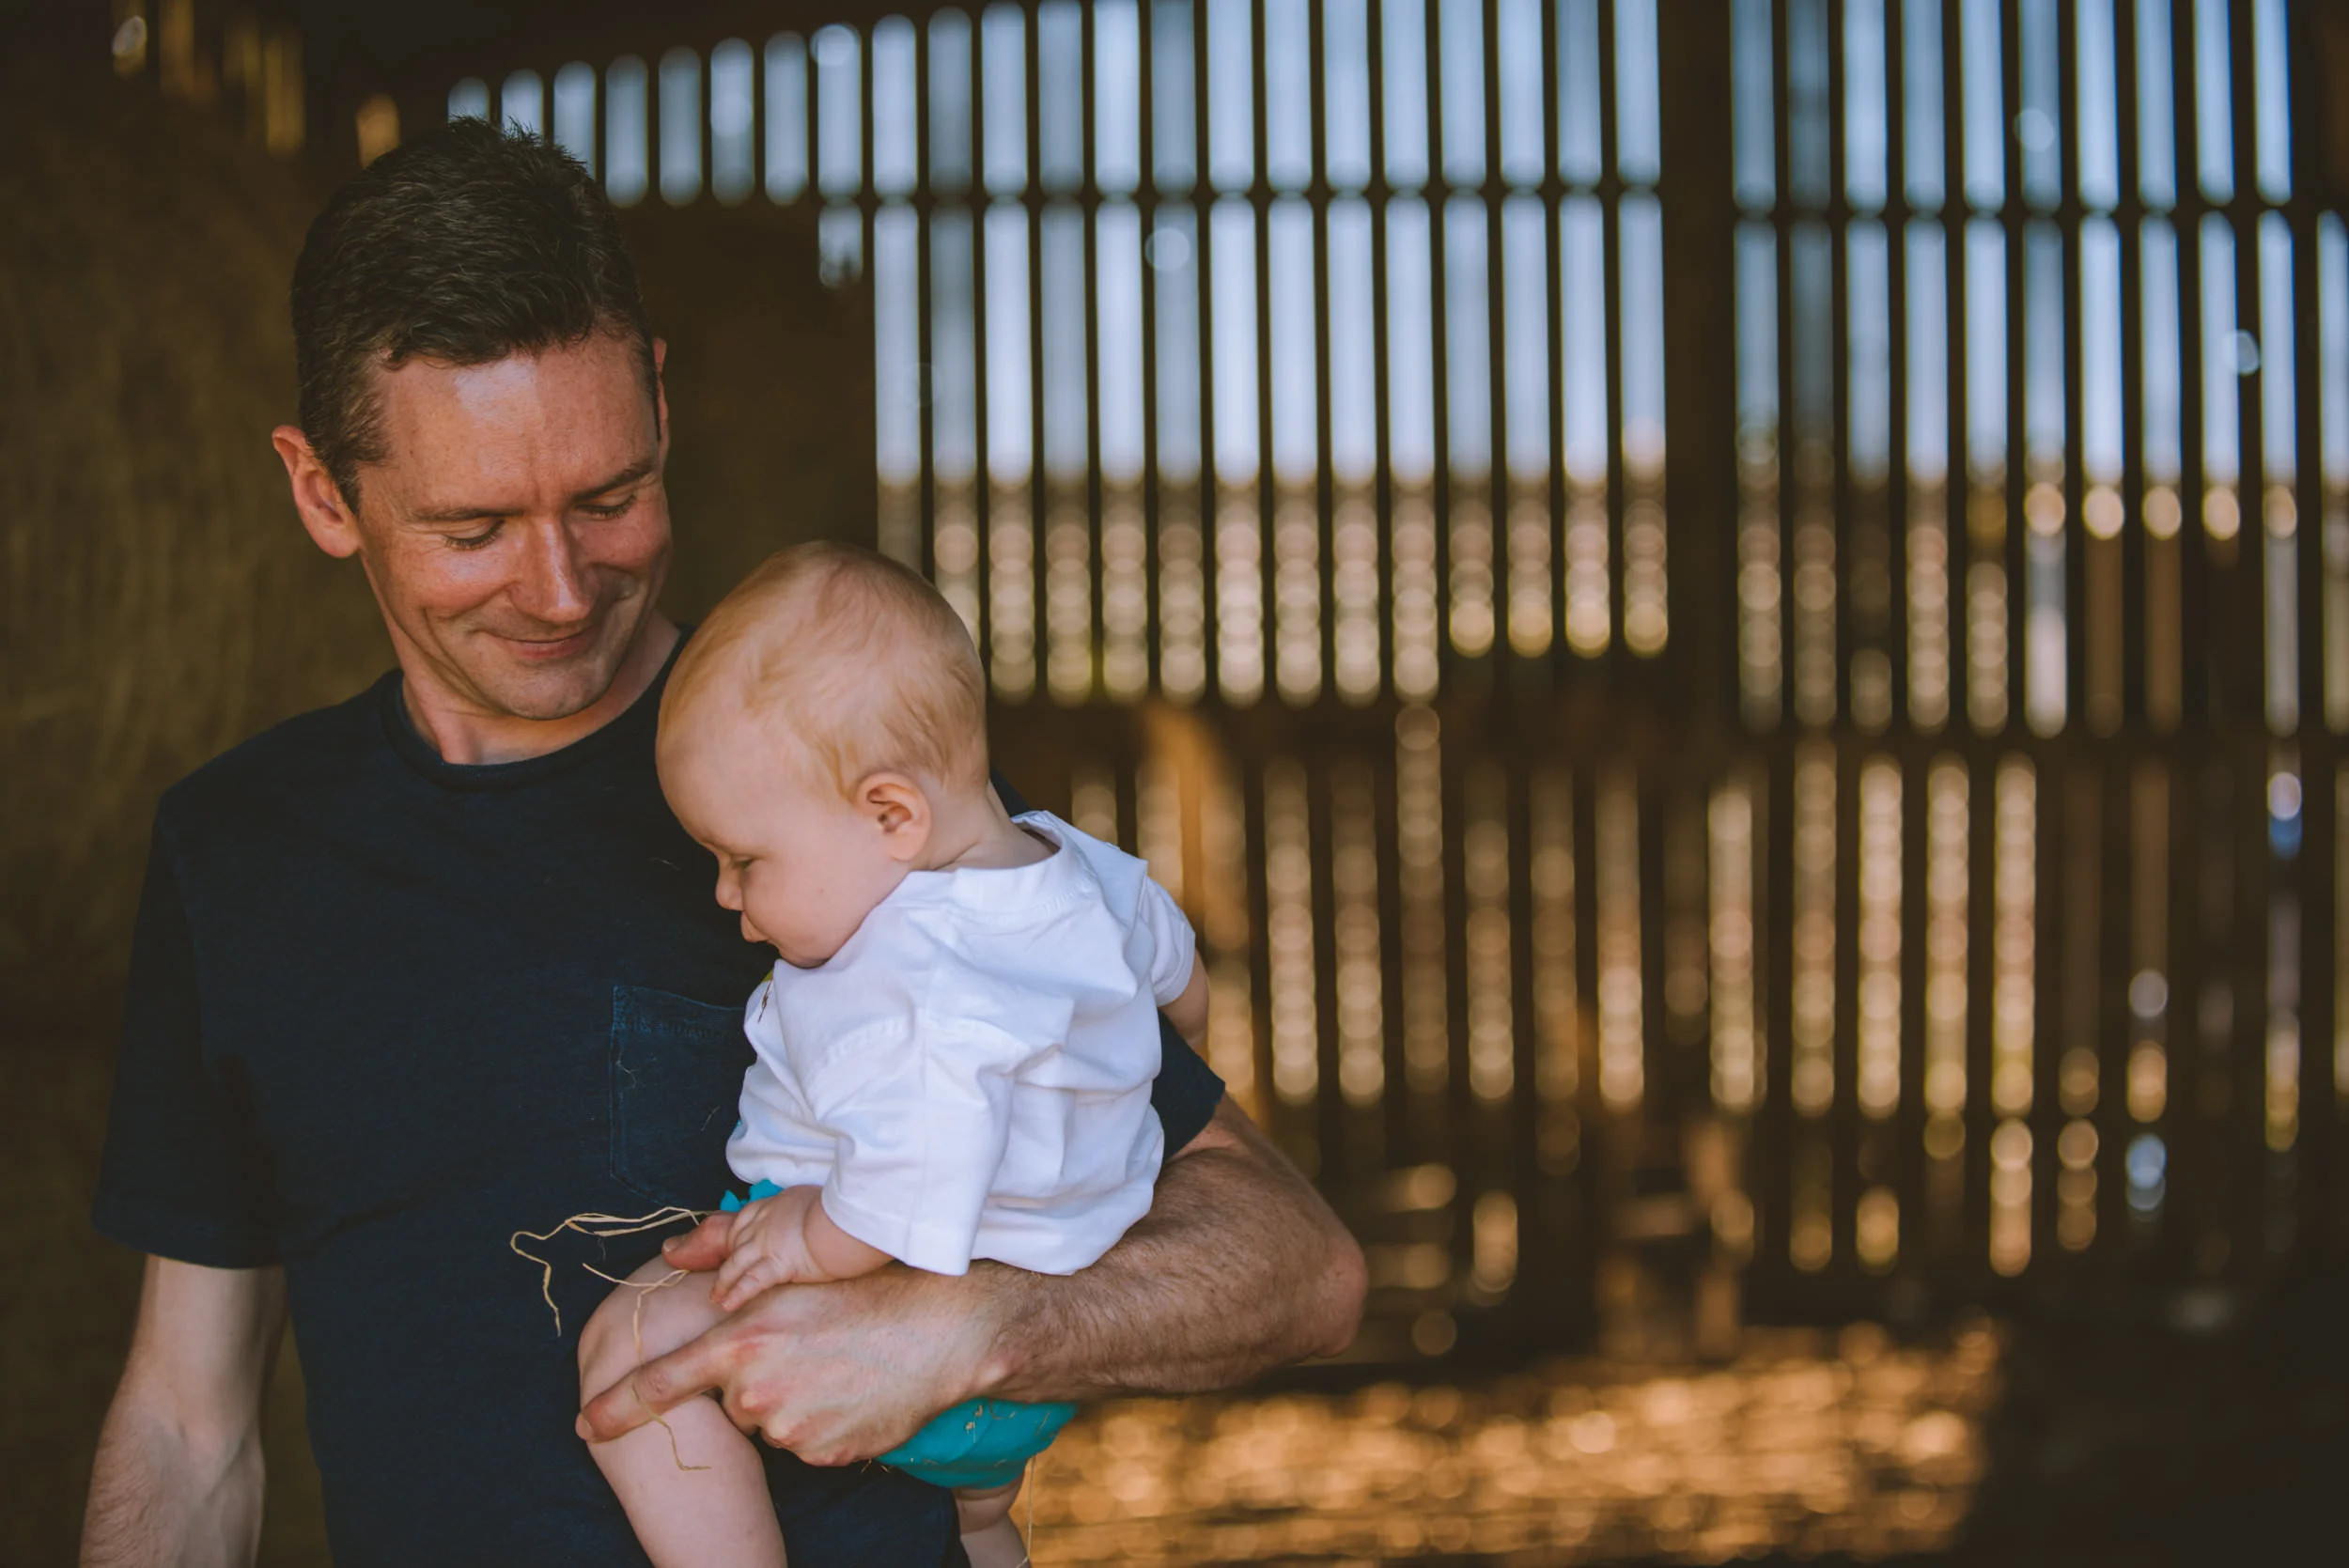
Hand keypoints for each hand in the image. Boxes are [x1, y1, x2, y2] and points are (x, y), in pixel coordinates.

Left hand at [575, 1263, 1009, 1464]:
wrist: (941, 1331)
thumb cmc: (868, 1292)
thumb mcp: (792, 1278)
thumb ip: (736, 1291)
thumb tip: (694, 1289)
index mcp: (741, 1341)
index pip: (660, 1383)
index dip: (615, 1407)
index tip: (584, 1424)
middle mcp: (756, 1393)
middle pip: (732, 1401)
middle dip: (755, 1381)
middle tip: (806, 1348)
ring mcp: (790, 1430)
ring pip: (771, 1424)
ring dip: (793, 1401)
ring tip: (840, 1366)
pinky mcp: (823, 1454)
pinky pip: (806, 1443)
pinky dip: (823, 1422)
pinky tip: (856, 1392)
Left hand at [706, 1186, 831, 1311]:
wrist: (842, 1222)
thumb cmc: (837, 1209)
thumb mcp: (813, 1198)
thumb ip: (802, 1209)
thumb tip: (807, 1216)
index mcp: (773, 1206)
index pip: (745, 1219)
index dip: (736, 1235)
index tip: (733, 1246)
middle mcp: (763, 1225)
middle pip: (734, 1242)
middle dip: (724, 1258)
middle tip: (718, 1273)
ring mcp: (766, 1246)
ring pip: (735, 1264)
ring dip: (723, 1282)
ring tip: (716, 1296)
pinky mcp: (776, 1266)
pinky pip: (750, 1282)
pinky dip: (736, 1294)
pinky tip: (727, 1304)